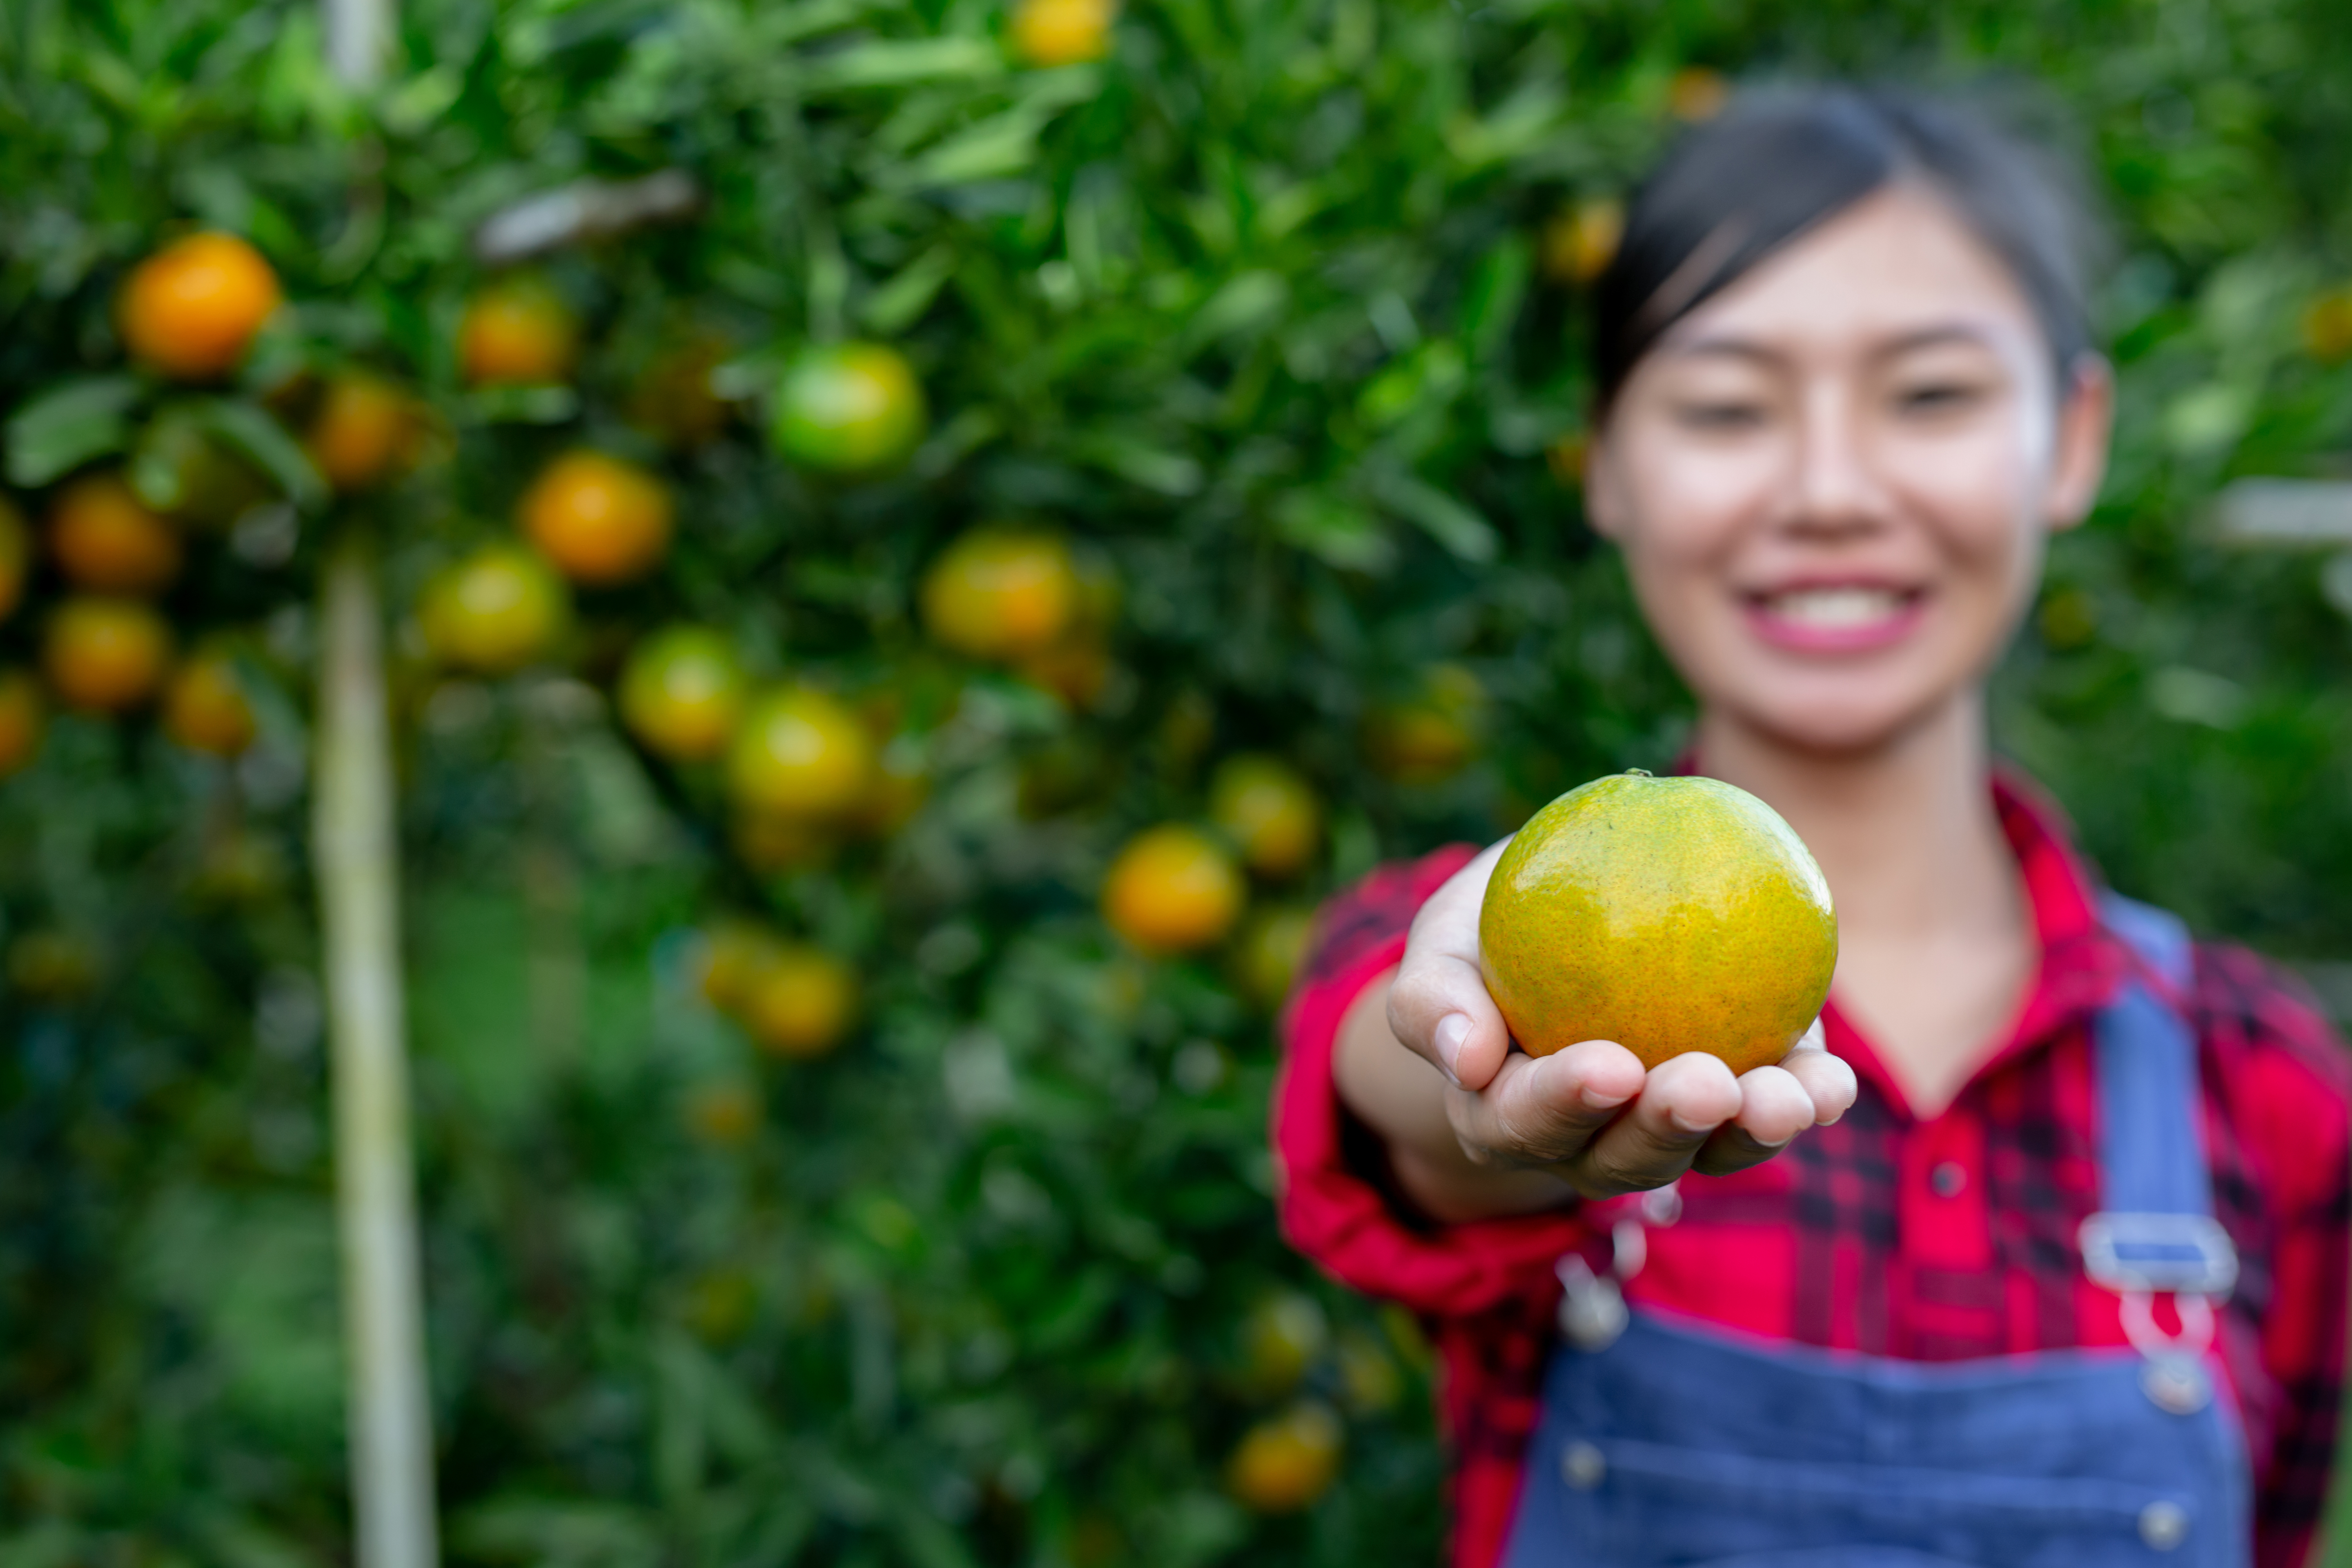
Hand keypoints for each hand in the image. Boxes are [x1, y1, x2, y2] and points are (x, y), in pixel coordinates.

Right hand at [1384, 839, 1858, 1198]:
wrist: (1560, 923)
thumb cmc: (1484, 936)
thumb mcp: (1438, 951)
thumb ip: (1433, 1002)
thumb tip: (1465, 1060)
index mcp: (1505, 1114)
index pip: (1525, 1120)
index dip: (1566, 1103)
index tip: (1609, 1066)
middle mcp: (1587, 1144)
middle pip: (1625, 1157)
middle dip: (1670, 1129)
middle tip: (1708, 1084)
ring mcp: (1667, 1129)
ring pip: (1709, 1153)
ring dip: (1753, 1132)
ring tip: (1789, 1098)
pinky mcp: (1735, 1101)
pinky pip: (1770, 1115)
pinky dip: (1807, 1102)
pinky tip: (1832, 1082)